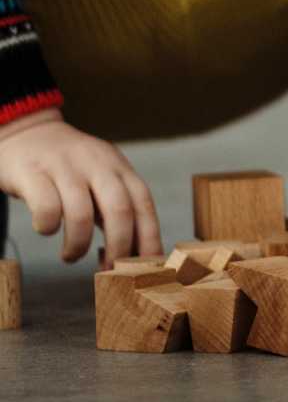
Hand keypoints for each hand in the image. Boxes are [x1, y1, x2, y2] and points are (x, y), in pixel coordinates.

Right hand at [0, 110, 162, 264]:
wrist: (25, 133)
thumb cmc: (66, 169)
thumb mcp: (99, 179)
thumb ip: (115, 208)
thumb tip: (135, 253)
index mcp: (118, 167)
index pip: (143, 203)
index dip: (149, 236)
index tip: (146, 265)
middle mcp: (97, 163)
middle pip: (119, 209)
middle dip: (118, 246)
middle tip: (108, 268)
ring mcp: (65, 166)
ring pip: (82, 213)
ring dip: (78, 245)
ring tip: (71, 255)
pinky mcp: (32, 172)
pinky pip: (47, 207)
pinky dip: (49, 227)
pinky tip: (47, 230)